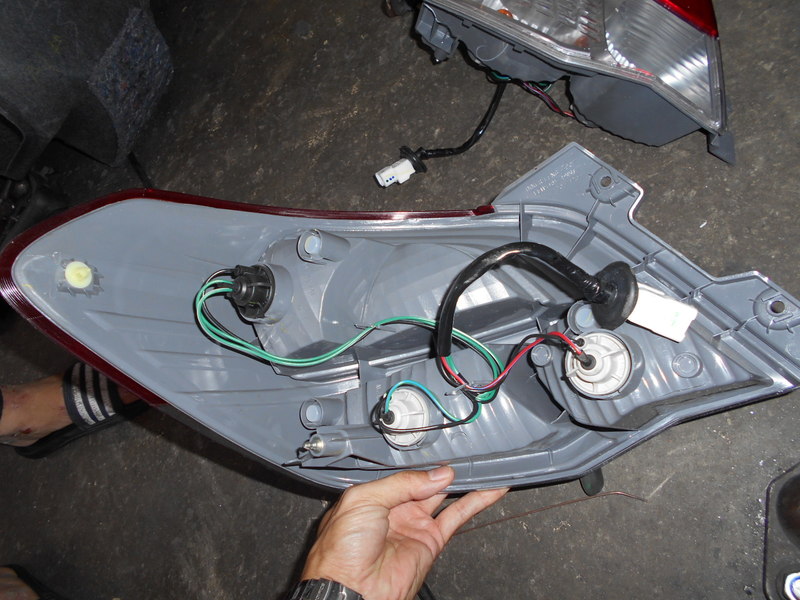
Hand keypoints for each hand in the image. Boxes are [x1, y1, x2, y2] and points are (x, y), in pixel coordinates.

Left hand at [300, 466, 507, 599]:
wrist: (352, 587)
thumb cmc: (342, 549)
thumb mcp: (364, 499)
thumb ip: (401, 483)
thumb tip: (436, 475)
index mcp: (373, 495)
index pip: (403, 471)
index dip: (422, 461)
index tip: (441, 449)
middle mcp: (394, 509)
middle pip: (425, 481)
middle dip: (444, 468)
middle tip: (465, 453)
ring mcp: (414, 525)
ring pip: (445, 496)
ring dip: (464, 482)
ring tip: (483, 466)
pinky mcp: (431, 541)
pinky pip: (457, 517)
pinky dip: (475, 503)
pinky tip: (489, 490)